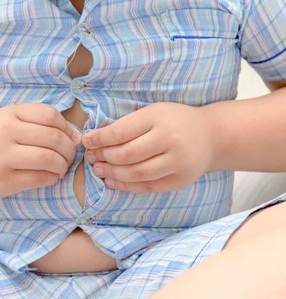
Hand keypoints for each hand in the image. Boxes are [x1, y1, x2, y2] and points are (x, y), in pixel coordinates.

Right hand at [0, 103, 81, 199]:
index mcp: (10, 114)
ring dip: (63, 166)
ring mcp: (4, 157)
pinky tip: (49, 177)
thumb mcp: (6, 120)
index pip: (51, 116)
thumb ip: (37, 122)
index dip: (67, 128)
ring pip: (49, 159)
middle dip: (69, 150)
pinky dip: (52, 178)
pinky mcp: (4, 181)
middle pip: (54, 139)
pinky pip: (40, 178)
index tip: (69, 138)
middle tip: (68, 158)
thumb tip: (76, 135)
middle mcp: (7, 132)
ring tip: (60, 169)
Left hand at [82, 102, 214, 192]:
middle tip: (91, 158)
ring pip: (136, 173)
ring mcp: (177, 162)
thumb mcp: (153, 112)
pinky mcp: (181, 180)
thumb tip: (95, 139)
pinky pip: (148, 186)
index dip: (99, 139)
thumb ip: (127, 124)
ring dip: (112, 174)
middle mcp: (170, 140)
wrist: (212, 135)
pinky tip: (113, 182)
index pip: (120, 132)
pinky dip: (127, 186)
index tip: (86, 141)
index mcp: (158, 118)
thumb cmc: (174, 120)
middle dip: (104, 157)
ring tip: (99, 170)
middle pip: (126, 155)